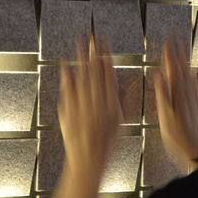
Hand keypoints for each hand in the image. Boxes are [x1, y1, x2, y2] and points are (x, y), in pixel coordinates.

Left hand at [58, 34, 123, 190]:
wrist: (89, 161)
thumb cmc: (107, 142)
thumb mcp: (121, 120)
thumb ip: (125, 98)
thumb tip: (132, 79)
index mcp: (112, 105)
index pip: (109, 76)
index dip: (106, 58)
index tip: (104, 44)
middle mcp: (97, 105)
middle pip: (95, 74)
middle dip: (93, 53)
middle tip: (91, 36)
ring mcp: (82, 109)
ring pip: (82, 80)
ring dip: (80, 61)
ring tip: (80, 44)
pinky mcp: (69, 114)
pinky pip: (68, 93)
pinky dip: (67, 79)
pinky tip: (66, 66)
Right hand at [153, 37, 197, 173]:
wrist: (197, 151)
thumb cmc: (178, 138)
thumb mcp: (165, 118)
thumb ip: (162, 96)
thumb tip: (159, 76)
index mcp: (178, 95)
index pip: (173, 69)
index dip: (170, 55)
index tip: (167, 42)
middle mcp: (188, 95)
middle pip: (183, 69)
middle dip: (179, 53)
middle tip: (176, 38)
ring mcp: (194, 100)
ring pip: (190, 76)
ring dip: (187, 62)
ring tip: (184, 49)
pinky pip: (197, 87)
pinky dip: (195, 78)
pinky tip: (196, 73)